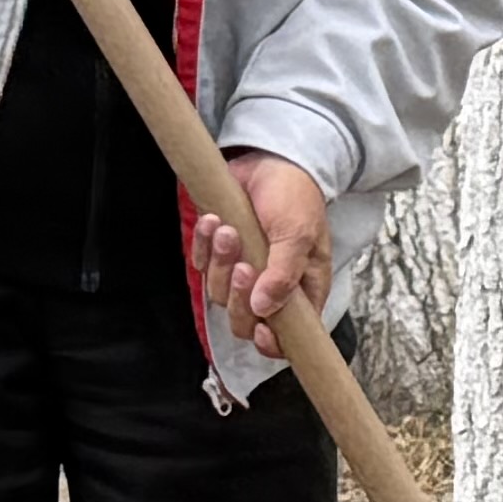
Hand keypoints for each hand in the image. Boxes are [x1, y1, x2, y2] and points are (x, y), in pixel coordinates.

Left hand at [186, 150, 334, 345]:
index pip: (287, 337)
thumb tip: (264, 309)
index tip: (260, 326)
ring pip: (219, 293)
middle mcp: (271, 288)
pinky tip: (213, 221)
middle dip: (238, 295)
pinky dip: (202, 246)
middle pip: (245, 320)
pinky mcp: (219, 254)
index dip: (271, 342)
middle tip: (243, 263)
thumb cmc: (295, 197)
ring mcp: (243, 272)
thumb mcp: (298, 235)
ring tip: (226, 229)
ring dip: (219, 262)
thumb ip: (283, 275)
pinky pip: (200, 266)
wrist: (270, 159)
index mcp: (301, 291)